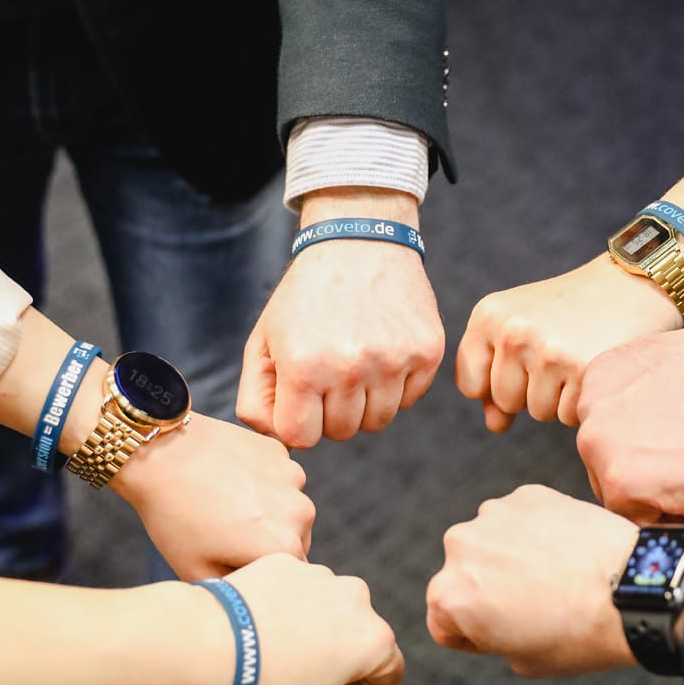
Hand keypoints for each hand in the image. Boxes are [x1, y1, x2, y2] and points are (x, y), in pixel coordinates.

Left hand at [110, 414, 314, 579]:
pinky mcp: (281, 452)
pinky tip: (228, 479)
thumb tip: (254, 599)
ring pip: (287, 508)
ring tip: (225, 505)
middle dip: (268, 542)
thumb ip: (237, 592)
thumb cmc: (174, 517)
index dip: (258, 571)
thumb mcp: (197, 572)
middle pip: (295, 541)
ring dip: (268, 511)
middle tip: (225, 533)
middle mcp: (300, 513)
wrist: (159, 454)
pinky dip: (262, 482)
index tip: (228, 558)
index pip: (287, 576)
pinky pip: (279, 479)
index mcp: (284, 548)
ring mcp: (293, 478)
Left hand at [183, 554, 403, 684]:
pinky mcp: (286, 562)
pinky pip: (298, 590)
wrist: (204, 643)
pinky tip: (258, 627)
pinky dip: (285, 607)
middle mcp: (356, 598)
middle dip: (340, 658)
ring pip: (329, 610)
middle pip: (360, 636)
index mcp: (373, 639)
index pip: (388, 671)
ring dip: (314, 629)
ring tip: (273, 651)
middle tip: (296, 677)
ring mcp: (320, 574)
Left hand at [238, 188, 442, 447]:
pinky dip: (395, 385)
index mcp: (304, 365)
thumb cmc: (305, 297)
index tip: (300, 394)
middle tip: (329, 370)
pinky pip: (409, 399)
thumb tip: (276, 442)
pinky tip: (382, 349)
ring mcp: (394, 360)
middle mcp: (351, 366)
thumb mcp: (264, 340)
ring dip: (365, 401)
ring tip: (355, 359)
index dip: (298, 420)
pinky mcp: (427, 353)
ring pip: (378, 421)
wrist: (360, 242)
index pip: (301, 438)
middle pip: (342, 432)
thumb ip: (256, 399)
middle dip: (331, 410)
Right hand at [426, 485, 636, 676]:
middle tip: (530, 604)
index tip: (502, 633)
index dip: (473, 635)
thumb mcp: (521, 660)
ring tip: (553, 576)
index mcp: (449, 596)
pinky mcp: (527, 495)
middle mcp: (460, 548)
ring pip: (490, 542)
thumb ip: (490, 634)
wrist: (631, 589)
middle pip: (463, 574)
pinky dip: (535, 532)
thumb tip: (494, 612)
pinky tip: (565, 552)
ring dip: (509, 556)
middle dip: (487, 588)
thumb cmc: (578, 634)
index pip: (443, 621)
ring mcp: (493, 515)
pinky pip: (520, 518)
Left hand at [454, 255, 682, 432]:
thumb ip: (496, 375)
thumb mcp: (523, 326)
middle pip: (505, 401)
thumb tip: (495, 426)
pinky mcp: (581, 370)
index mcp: (489, 316)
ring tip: (577, 357)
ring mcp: (547, 351)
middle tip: (558, 355)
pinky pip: (568, 415)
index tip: (524, 362)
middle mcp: (513, 331)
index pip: (470, 384)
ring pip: (538, 412)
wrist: (633, 283)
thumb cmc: (573, 309)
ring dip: (559, 397)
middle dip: (531, 391)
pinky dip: (582, 400)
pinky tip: (593, 366)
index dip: (497, 384)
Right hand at [575, 291, 683, 541]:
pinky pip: (603, 406)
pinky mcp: (600, 371)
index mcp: (621, 485)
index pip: (629, 519)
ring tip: (677, 429)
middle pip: (610, 482)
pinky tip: (664, 403)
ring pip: (605, 444)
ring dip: (633, 443)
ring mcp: (594, 401)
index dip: (664, 510)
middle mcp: (596, 443)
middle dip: (645, 478)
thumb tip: (682, 573)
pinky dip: (627, 407)